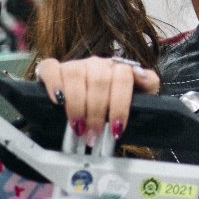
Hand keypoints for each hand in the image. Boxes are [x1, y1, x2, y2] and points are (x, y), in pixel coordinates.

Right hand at [33, 56, 159, 143]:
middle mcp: (97, 63)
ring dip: (77, 105)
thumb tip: (144, 77)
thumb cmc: (113, 99)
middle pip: (99, 80)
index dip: (120, 105)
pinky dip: (53, 83)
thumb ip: (148, 83)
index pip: (123, 77)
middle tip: (94, 134)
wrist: (89, 99)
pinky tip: (57, 100)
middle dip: (97, 112)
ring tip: (78, 127)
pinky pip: (50, 68)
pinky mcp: (53, 69)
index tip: (116, 129)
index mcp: (118, 67)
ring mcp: (75, 64)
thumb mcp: (137, 94)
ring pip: (75, 75)